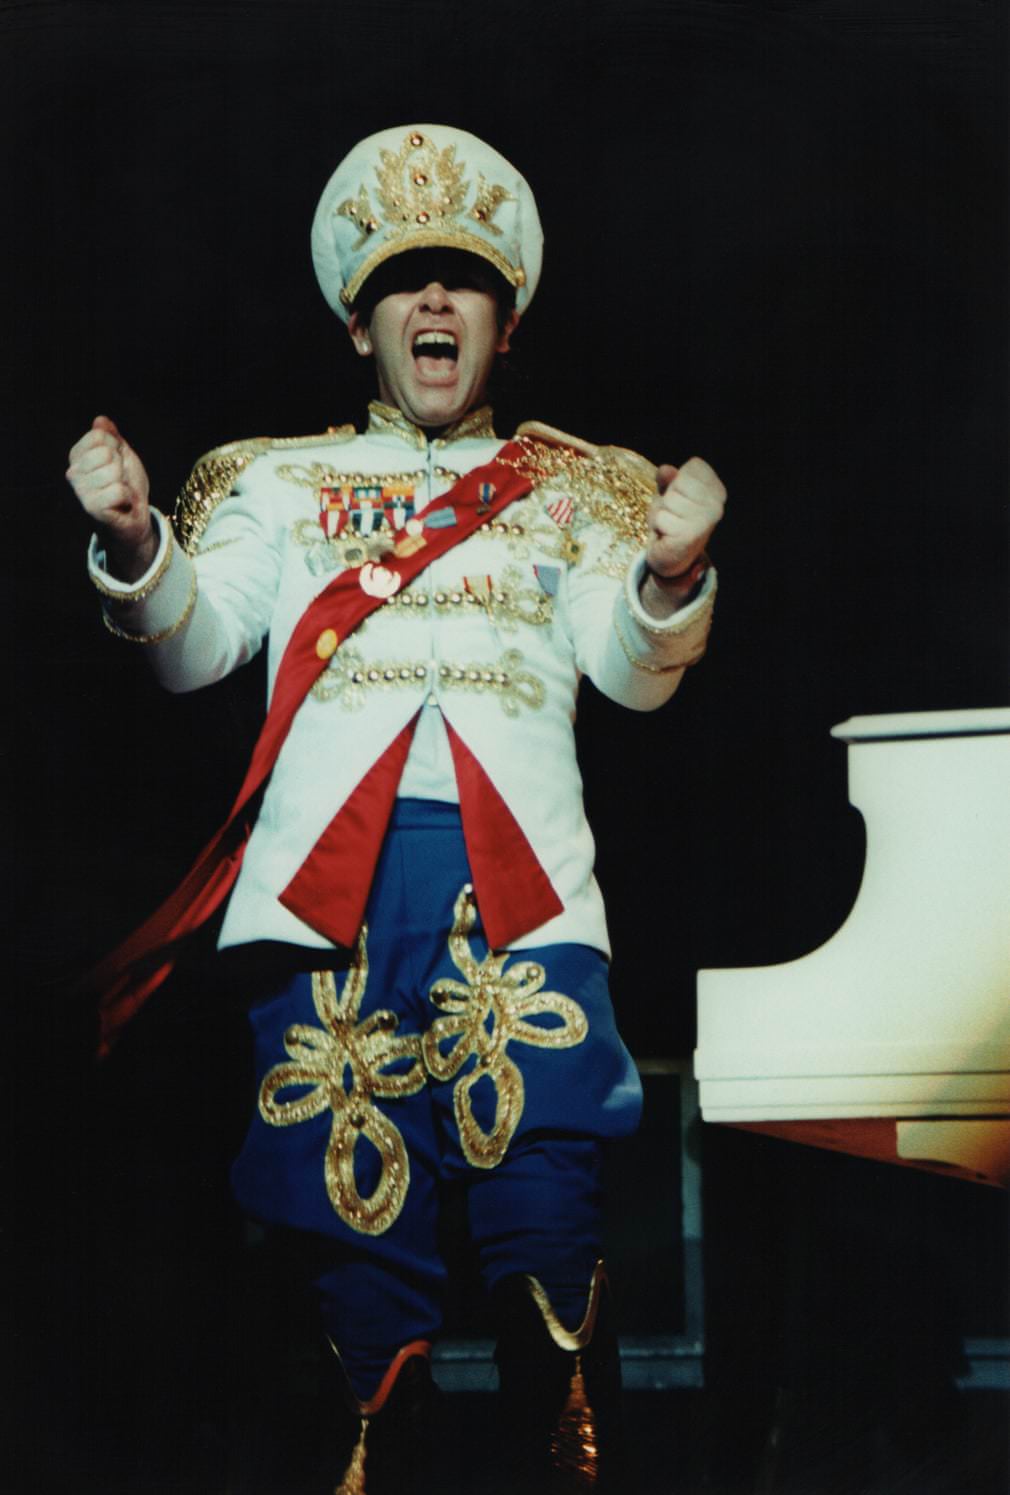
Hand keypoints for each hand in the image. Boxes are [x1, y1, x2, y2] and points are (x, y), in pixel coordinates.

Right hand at [67, 415, 155, 576]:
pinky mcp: (91, 508)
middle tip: (119, 482)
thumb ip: (111, 436)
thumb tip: (100, 420)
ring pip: (114, 471)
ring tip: (119, 493)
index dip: (117, 449)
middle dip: (121, 467)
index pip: (99, 435)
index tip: (117, 464)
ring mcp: (80, 491)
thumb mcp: (122, 455)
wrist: (133, 518)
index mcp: (77, 457)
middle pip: (107, 452)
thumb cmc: (126, 486)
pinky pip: (119, 490)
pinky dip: (126, 498)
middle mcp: (72, 473)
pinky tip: (120, 505)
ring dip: (124, 483)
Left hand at [645, 457, 725, 580]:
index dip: (679, 479)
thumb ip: (668, 478)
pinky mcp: (690, 536)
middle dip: (668, 497)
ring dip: (663, 513)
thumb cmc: (672, 518)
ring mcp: (706, 521)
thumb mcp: (669, 492)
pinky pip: (661, 518)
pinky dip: (659, 526)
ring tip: (671, 523)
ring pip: (669, 500)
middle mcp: (717, 505)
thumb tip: (665, 470)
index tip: (682, 497)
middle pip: (679, 482)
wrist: (671, 554)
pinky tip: (669, 535)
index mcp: (717, 490)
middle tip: (674, 513)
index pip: (694, 465)